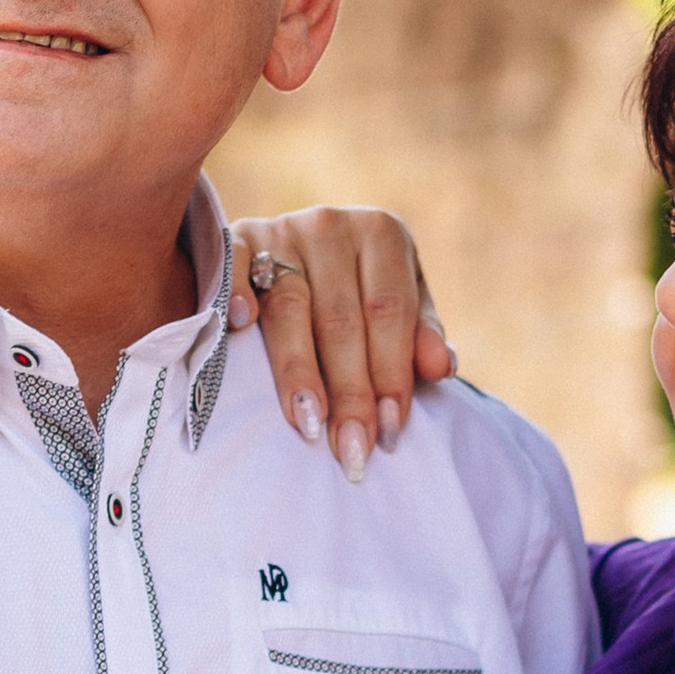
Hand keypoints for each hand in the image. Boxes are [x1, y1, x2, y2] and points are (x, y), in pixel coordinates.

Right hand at [226, 207, 453, 483]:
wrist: (287, 253)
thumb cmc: (354, 290)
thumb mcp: (396, 304)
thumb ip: (418, 335)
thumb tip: (440, 368)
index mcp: (381, 233)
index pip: (389, 312)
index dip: (391, 373)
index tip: (389, 431)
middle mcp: (331, 226)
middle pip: (341, 319)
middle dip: (350, 392)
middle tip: (352, 448)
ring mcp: (279, 230)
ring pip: (290, 308)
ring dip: (299, 372)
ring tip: (310, 425)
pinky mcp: (234, 237)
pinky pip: (234, 267)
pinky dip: (235, 294)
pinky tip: (241, 328)